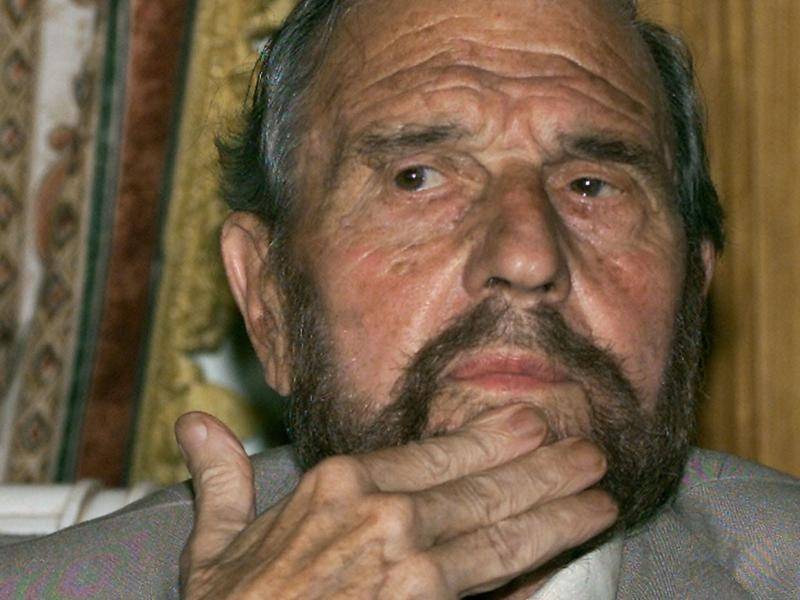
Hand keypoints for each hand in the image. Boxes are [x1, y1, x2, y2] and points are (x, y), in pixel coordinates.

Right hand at [175, 405, 615, 598]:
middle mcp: (381, 515)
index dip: (489, 442)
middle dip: (542, 470)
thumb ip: (218, 481)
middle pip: (480, 486)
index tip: (529, 430)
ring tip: (599, 497)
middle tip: (589, 455)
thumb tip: (194, 423)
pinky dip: (533, 572)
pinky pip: (493, 588)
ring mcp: (407, 567)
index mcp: (338, 485)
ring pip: (499, 533)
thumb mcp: (213, 545)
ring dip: (555, 513)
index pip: (434, 454)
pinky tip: (562, 560)